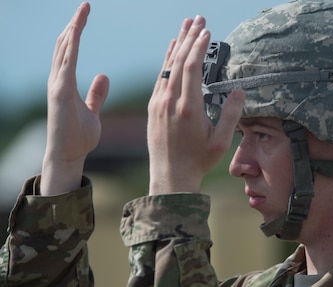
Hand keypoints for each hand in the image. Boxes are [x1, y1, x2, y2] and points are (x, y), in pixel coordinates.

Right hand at [40, 2, 108, 195]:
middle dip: (74, 24)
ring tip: (82, 11)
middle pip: (65, 45)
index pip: (70, 51)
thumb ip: (96, 94)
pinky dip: (70, 47)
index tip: (86, 15)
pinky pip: (66, 64)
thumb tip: (104, 76)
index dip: (76, 32)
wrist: (68, 156)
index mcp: (66, 83)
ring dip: (72, 29)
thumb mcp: (92, 111)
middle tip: (85, 6)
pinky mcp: (60, 93)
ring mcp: (57, 85)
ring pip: (63, 50)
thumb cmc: (79, 136)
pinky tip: (76, 32)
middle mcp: (58, 80)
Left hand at [147, 16, 244, 194]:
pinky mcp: (152, 108)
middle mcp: (170, 102)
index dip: (199, 46)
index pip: (192, 67)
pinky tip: (171, 50)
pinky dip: (166, 61)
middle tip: (198, 18)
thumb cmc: (198, 161)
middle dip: (190, 37)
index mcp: (189, 108)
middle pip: (179, 61)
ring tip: (185, 26)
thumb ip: (231, 114)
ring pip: (167, 67)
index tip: (207, 30)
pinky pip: (160, 78)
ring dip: (177, 45)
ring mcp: (158, 104)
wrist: (170, 176)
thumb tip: (239, 89)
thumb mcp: (221, 141)